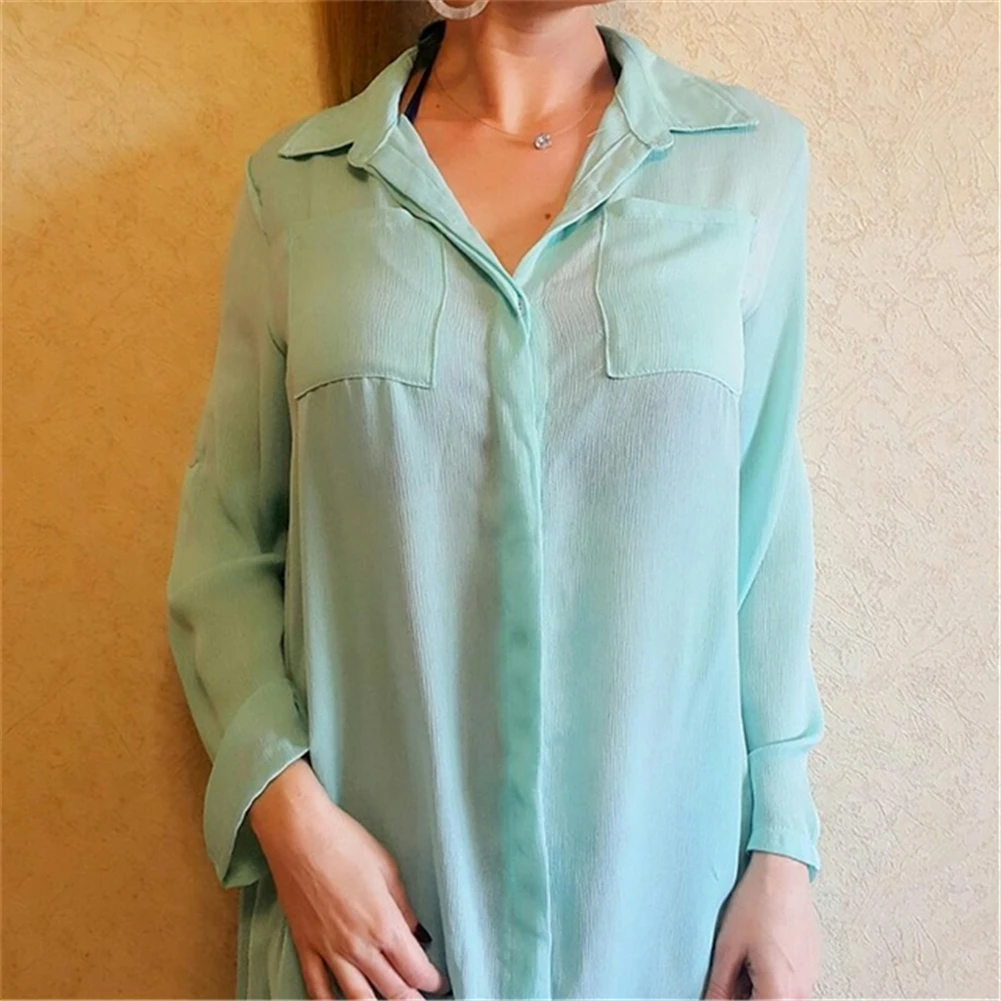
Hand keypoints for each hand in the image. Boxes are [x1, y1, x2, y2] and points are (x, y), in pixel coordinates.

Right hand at [249, 759, 450, 999]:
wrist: (299, 834)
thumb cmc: (345, 843)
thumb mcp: (387, 869)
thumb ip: (403, 907)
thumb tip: (415, 931)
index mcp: (384, 924)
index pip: (415, 969)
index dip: (431, 981)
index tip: (438, 982)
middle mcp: (358, 946)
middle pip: (392, 990)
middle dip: (411, 998)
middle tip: (421, 997)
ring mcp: (329, 950)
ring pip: (358, 999)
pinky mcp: (305, 947)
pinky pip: (317, 989)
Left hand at [703, 851, 820, 999]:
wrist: (782, 871)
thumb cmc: (758, 902)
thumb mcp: (727, 947)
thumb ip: (719, 987)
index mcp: (779, 991)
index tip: (720, 993)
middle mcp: (801, 991)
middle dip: (744, 995)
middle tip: (731, 973)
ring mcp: (808, 978)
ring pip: (778, 996)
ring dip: (758, 989)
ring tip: (743, 961)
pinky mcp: (810, 966)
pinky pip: (789, 985)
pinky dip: (770, 979)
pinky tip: (757, 954)